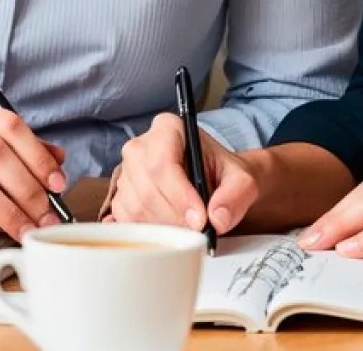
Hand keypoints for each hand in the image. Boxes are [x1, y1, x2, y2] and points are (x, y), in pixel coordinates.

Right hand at [107, 113, 259, 235]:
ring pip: (135, 207)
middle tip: (198, 230)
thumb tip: (217, 218)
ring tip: (187, 229)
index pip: (162, 163)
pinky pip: (126, 219)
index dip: (179, 195)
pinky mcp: (120, 195)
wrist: (214, 182)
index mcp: (168, 128)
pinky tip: (169, 229)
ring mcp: (126, 171)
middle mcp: (140, 146)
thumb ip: (236, 195)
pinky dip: (148, 233)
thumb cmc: (223, 175)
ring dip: (163, 227)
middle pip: (147, 188)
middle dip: (175, 217)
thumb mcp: (242, 180)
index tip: (200, 220)